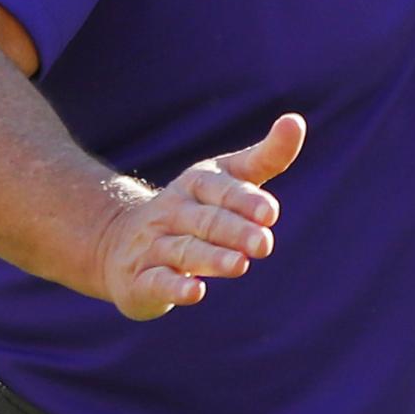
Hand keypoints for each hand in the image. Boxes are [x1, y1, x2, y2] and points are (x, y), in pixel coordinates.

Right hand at [93, 114, 304, 318]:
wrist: (119, 242)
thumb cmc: (193, 210)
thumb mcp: (226, 179)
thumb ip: (265, 157)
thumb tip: (295, 120)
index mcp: (195, 185)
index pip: (221, 189)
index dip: (245, 200)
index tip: (270, 213)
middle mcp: (173, 212)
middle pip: (207, 221)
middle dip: (235, 231)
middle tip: (264, 244)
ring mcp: (154, 246)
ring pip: (185, 251)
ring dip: (213, 258)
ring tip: (240, 265)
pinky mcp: (140, 281)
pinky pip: (157, 283)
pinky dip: (175, 288)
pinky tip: (195, 293)